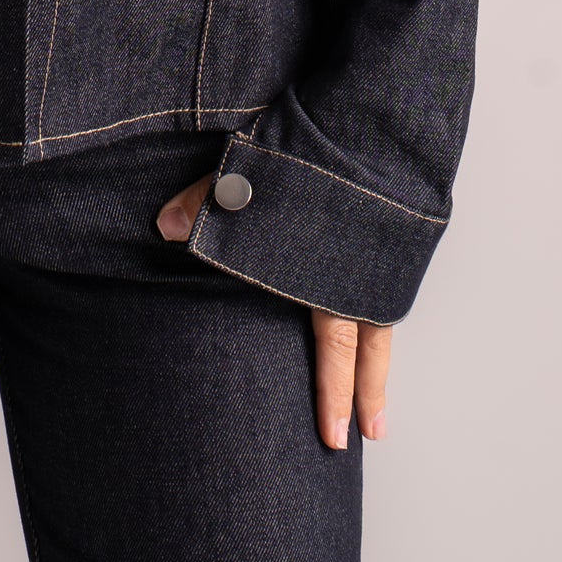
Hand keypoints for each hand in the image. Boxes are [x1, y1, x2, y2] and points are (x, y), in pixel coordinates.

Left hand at [155, 175, 391, 449]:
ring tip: (380, 412)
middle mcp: (359, 276)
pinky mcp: (398, 238)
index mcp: (323, 273)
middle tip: (368, 440)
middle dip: (363, 398)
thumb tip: (164, 227)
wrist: (375, 121)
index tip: (338, 438)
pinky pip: (389, 289)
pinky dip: (384, 319)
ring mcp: (382, 258)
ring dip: (379, 370)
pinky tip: (378, 332)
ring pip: (384, 326)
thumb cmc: (311, 150)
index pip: (331, 349)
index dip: (334, 395)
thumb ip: (208, 203)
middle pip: (364, 349)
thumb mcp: (249, 175)